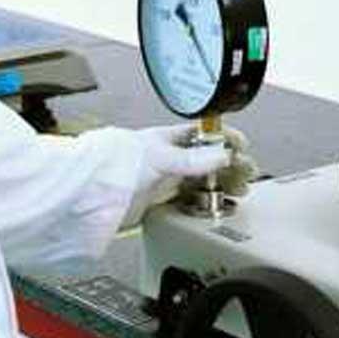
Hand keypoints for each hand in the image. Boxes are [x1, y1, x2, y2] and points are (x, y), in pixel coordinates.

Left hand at [123, 125, 257, 227]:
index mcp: (169, 139)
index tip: (241, 147)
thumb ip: (193, 158)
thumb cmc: (116, 165)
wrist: (92, 195)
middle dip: (230, 165)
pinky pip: (191, 199)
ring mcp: (166, 179)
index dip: (224, 138)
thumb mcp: (161, 157)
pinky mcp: (161, 200)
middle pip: (208, 159)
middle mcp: (169, 157)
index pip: (204, 134)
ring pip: (203, 180)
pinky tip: (217, 203)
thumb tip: (223, 154)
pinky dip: (207, 201)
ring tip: (239, 190)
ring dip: (223, 184)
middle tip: (246, 173)